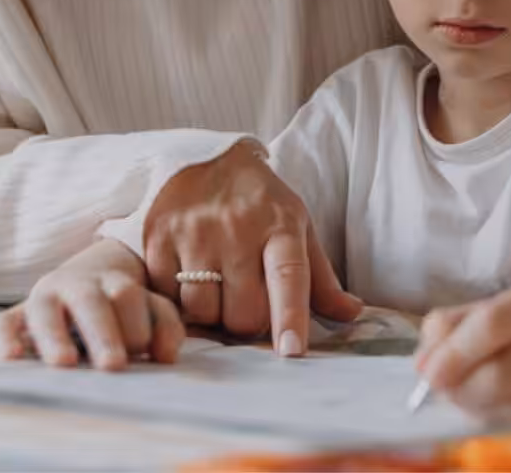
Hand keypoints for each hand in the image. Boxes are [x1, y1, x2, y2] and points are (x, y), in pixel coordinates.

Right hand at [0, 238, 184, 370]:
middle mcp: (78, 286)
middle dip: (103, 333)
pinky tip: (12, 357)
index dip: (137, 323)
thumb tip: (166, 356)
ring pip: (45, 309)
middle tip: (113, 364)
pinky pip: (5, 322)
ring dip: (55, 336)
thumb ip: (166, 326)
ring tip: (64, 363)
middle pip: (90, 302)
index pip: (127, 296)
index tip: (142, 351)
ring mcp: (45, 298)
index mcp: (114, 282)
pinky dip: (6, 337)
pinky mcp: (18, 316)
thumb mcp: (151, 309)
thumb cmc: (125, 309)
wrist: (86, 282)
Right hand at [143, 138, 361, 350]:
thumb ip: (320, 277)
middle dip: (246, 321)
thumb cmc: (260, 204)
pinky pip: (167, 295)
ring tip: (215, 287)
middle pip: (242, 312)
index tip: (292, 351)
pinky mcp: (159, 236)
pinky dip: (177, 298)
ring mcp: (196, 231)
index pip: (289, 276)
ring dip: (210, 313)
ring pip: (202, 311)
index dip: (290, 316)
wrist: (206, 158)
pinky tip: (187, 276)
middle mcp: (238, 228)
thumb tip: (352, 314)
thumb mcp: (298, 228)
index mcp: (281, 226)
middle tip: (244, 299)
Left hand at [413, 278, 510, 423]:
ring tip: (472, 402)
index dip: (455, 353)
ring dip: (482, 411)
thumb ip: (453, 327)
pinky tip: (502, 413)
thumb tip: (425, 363)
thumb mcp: (499, 309)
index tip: (429, 374)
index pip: (494, 322)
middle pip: (504, 374)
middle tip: (446, 394)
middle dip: (463, 391)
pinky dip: (509, 426)